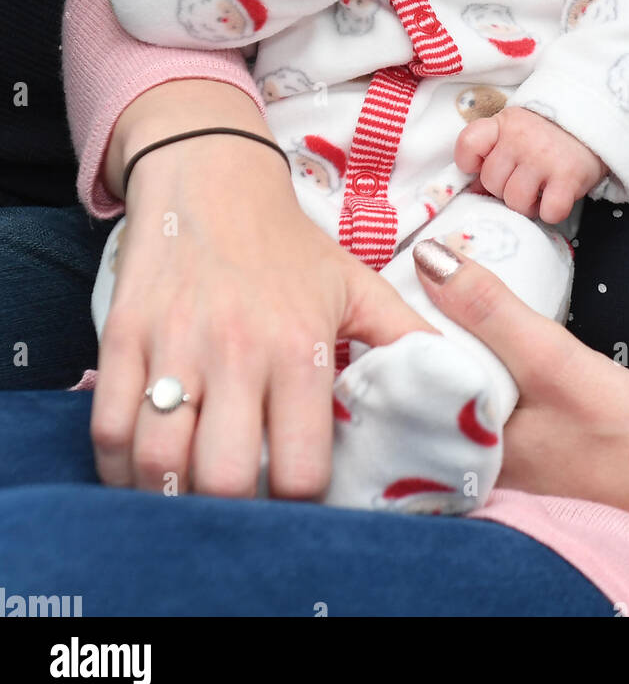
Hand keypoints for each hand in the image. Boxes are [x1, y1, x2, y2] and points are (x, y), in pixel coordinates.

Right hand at [92, 126, 438, 499]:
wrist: (210, 174)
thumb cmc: (287, 243)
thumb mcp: (355, 285)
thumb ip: (406, 338)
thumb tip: (465, 386)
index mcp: (299, 345)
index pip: (301, 467)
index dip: (301, 502)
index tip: (299, 498)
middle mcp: (237, 350)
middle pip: (226, 477)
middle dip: (235, 509)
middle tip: (242, 503)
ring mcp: (174, 345)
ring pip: (160, 461)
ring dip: (171, 493)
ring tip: (191, 493)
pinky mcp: (124, 337)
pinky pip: (108, 427)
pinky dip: (118, 464)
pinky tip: (141, 468)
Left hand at [412, 244, 628, 575]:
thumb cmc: (620, 429)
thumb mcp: (549, 358)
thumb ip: (489, 310)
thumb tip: (428, 256)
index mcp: (456, 447)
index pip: (401, 377)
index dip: (392, 325)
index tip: (389, 278)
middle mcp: (466, 459)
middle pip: (424, 380)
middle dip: (420, 331)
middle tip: (418, 274)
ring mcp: (496, 456)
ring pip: (456, 384)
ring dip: (453, 344)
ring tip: (446, 290)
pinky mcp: (524, 447)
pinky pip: (484, 395)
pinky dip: (482, 362)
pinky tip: (488, 335)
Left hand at [454, 106, 605, 222]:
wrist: (596, 121)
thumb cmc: (548, 135)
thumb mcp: (516, 131)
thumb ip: (493, 153)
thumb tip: (472, 189)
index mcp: (503, 124)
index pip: (468, 143)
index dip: (470, 163)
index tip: (483, 166)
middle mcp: (520, 139)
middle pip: (491, 181)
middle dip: (504, 189)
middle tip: (524, 181)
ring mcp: (543, 158)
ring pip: (515, 201)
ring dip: (527, 205)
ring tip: (540, 192)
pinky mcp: (568, 176)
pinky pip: (548, 211)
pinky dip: (551, 212)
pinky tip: (556, 198)